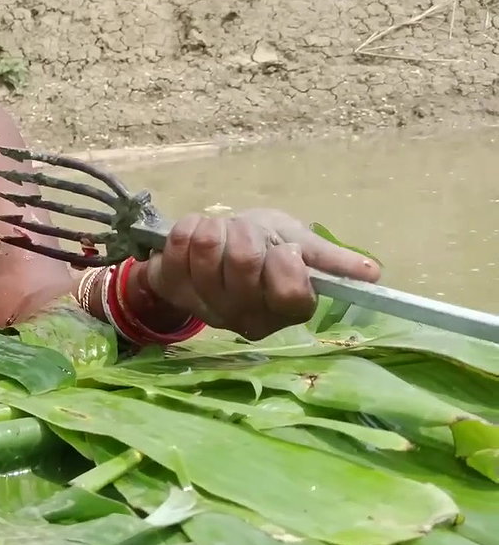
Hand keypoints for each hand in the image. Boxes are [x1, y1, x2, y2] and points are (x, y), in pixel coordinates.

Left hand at [142, 208, 381, 340]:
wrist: (213, 248)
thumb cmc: (263, 248)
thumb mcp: (301, 245)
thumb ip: (330, 260)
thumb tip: (373, 274)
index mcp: (284, 310)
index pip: (291, 292)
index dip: (285, 261)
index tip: (283, 249)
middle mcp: (244, 318)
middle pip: (244, 262)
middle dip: (248, 234)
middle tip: (248, 236)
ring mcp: (204, 305)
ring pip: (208, 248)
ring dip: (219, 228)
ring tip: (223, 236)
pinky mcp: (171, 287)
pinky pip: (178, 243)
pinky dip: (189, 226)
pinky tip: (197, 237)